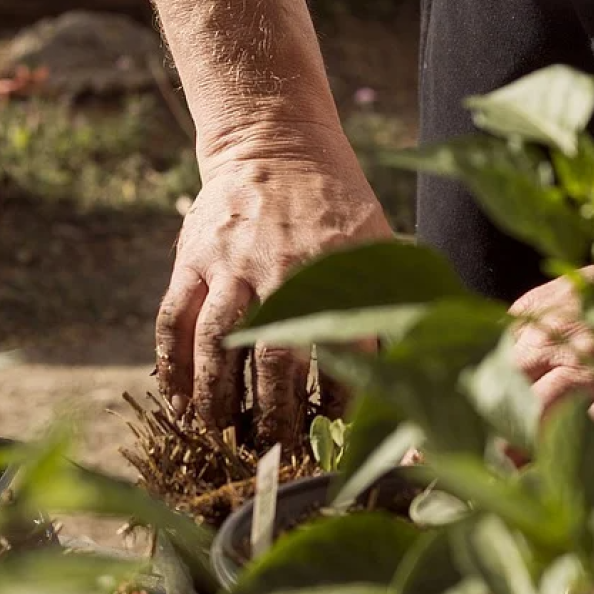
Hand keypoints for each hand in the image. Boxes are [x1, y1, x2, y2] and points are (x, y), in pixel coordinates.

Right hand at [155, 123, 392, 449]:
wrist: (276, 141)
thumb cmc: (336, 200)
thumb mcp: (376, 238)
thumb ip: (388, 295)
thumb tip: (421, 357)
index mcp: (337, 270)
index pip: (344, 351)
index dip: (341, 404)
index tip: (337, 440)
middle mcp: (282, 270)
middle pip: (275, 358)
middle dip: (274, 414)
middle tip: (274, 452)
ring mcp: (231, 265)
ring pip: (218, 344)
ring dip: (217, 398)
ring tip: (219, 437)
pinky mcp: (193, 258)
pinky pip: (175, 319)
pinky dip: (172, 364)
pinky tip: (176, 399)